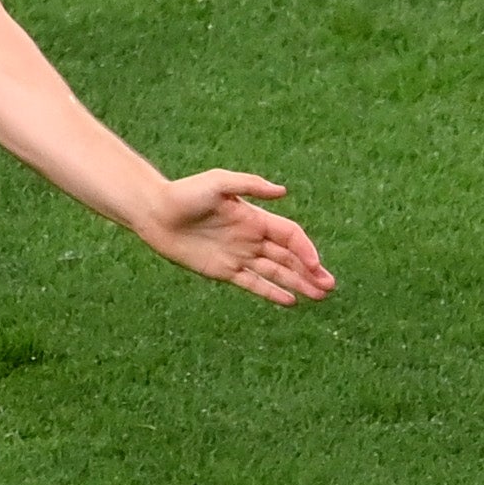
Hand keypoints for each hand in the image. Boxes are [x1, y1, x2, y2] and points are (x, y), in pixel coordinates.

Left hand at [137, 171, 333, 306]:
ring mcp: (238, 255)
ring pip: (275, 272)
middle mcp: (251, 237)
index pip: (289, 235)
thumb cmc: (184, 193)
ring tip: (319, 297)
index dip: (305, 249)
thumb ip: (249, 185)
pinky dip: (271, 293)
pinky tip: (290, 302)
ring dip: (297, 283)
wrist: (154, 212)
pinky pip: (252, 284)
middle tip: (329, 287)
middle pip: (288, 257)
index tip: (315, 265)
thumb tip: (283, 191)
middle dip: (310, 271)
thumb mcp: (218, 183)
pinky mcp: (222, 271)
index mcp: (254, 217)